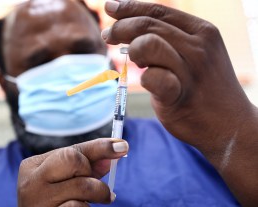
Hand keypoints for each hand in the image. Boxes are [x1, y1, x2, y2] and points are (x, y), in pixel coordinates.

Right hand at [17, 138, 128, 206]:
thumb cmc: (54, 197)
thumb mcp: (67, 176)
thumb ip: (88, 164)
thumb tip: (116, 150)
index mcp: (33, 166)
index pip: (71, 151)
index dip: (100, 147)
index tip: (122, 146)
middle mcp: (31, 182)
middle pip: (72, 160)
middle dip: (90, 170)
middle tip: (97, 182)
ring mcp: (38, 202)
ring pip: (82, 186)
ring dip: (99, 192)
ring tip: (102, 197)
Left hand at [102, 1, 257, 205]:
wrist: (229, 125)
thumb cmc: (204, 88)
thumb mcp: (195, 54)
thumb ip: (170, 40)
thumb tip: (132, 30)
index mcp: (202, 31)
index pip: (158, 10)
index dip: (130, 7)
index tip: (110, 8)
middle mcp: (199, 46)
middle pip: (148, 24)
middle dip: (121, 27)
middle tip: (108, 35)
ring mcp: (191, 70)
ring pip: (148, 43)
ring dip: (134, 50)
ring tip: (138, 61)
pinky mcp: (180, 94)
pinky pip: (152, 77)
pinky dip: (144, 77)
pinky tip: (148, 81)